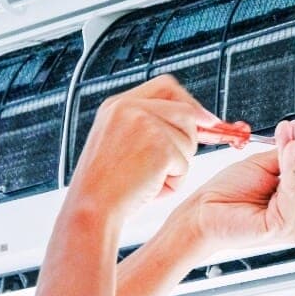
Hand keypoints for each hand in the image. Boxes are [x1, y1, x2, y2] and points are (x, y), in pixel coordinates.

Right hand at [69, 75, 217, 221]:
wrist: (90, 209)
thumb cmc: (106, 185)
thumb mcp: (120, 141)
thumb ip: (151, 123)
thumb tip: (202, 119)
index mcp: (117, 105)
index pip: (167, 86)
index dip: (190, 102)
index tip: (205, 119)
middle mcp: (129, 107)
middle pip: (186, 112)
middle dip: (188, 140)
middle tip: (168, 165)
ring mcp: (145, 124)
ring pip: (189, 139)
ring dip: (178, 165)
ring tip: (148, 178)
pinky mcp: (160, 146)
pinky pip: (185, 164)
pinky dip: (173, 182)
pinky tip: (149, 188)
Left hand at [173, 120, 294, 253]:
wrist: (200, 215)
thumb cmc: (223, 197)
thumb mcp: (260, 167)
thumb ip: (284, 158)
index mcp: (292, 203)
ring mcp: (292, 225)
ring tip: (293, 132)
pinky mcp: (284, 227)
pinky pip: (293, 190)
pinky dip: (292, 166)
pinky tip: (291, 148)